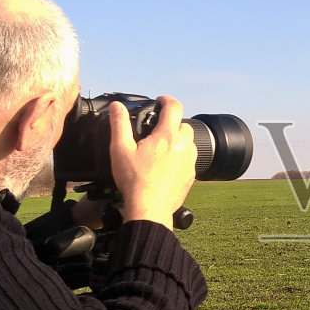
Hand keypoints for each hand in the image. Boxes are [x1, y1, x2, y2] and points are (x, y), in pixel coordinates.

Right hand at [107, 97, 196, 225]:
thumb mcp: (120, 149)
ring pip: (189, 142)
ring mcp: (189, 162)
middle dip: (172, 123)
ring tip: (162, 148)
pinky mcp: (191, 175)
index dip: (167, 100)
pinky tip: (167, 165)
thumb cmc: (134, 181)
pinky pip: (189, 160)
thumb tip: (117, 106)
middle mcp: (183, 146)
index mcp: (167, 136)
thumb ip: (119, 124)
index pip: (174, 107)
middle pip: (183, 125)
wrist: (149, 208)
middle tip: (158, 130)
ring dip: (179, 141)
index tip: (160, 101)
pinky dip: (181, 157)